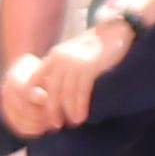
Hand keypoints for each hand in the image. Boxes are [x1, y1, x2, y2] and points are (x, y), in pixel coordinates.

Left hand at [1, 22, 115, 135]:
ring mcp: (74, 63)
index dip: (35, 98)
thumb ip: (63, 68)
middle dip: (51, 110)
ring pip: (65, 94)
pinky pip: (80, 93)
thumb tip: (58, 90)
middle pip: (50, 91)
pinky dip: (79, 107)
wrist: (119, 30)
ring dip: (68, 112)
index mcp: (54, 55)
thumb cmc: (98, 45)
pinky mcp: (89, 68)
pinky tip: (81, 117)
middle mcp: (60, 59)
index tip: (40, 112)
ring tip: (72, 123)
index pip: (35, 79)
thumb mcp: (74, 53)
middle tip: (55, 125)